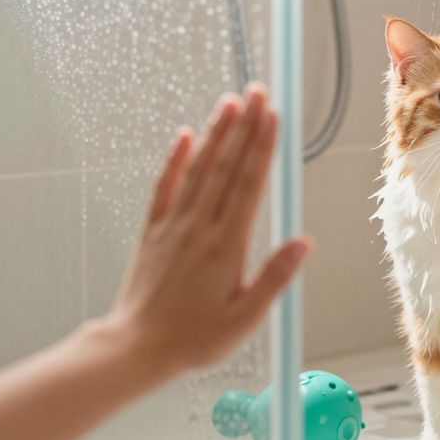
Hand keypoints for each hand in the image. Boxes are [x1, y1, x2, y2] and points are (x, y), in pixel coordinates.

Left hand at [106, 84, 310, 375]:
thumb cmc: (193, 339)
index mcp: (226, 246)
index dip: (262, 147)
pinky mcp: (153, 232)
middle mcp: (200, 227)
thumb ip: (274, 277)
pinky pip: (165, 188)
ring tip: (229, 101)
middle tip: (257, 92)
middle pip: (227, 167)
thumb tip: (304, 243)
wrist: (135, 348)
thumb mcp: (245, 319)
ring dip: (215, 134)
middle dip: (244, 126)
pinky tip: (184, 136)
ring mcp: (174, 226)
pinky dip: (175, 160)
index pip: (249, 185)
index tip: (273, 116)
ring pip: (198, 170)